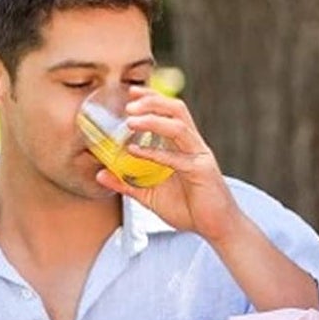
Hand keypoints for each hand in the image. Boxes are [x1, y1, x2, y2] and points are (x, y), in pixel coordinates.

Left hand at [95, 91, 241, 243]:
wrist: (217, 228)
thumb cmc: (189, 209)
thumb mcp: (150, 195)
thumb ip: (127, 183)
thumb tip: (100, 174)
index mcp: (184, 146)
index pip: (171, 111)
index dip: (152, 98)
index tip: (131, 92)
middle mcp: (193, 145)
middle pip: (177, 110)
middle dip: (152, 102)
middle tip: (128, 103)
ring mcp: (199, 156)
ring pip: (178, 127)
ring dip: (153, 120)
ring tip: (130, 120)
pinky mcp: (202, 171)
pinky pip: (177, 158)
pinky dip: (155, 152)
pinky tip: (136, 151)